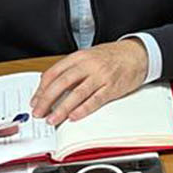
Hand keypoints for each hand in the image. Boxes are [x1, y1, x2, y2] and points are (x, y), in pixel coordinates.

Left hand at [31, 40, 148, 125]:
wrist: (137, 54)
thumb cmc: (112, 56)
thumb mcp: (89, 56)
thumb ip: (71, 68)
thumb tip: (50, 83)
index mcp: (79, 57)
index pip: (54, 72)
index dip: (42, 88)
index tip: (35, 100)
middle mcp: (89, 65)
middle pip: (62, 83)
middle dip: (47, 100)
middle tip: (39, 112)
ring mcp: (101, 76)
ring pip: (77, 94)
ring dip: (62, 108)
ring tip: (52, 119)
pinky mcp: (112, 87)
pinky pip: (95, 100)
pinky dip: (83, 109)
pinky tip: (74, 116)